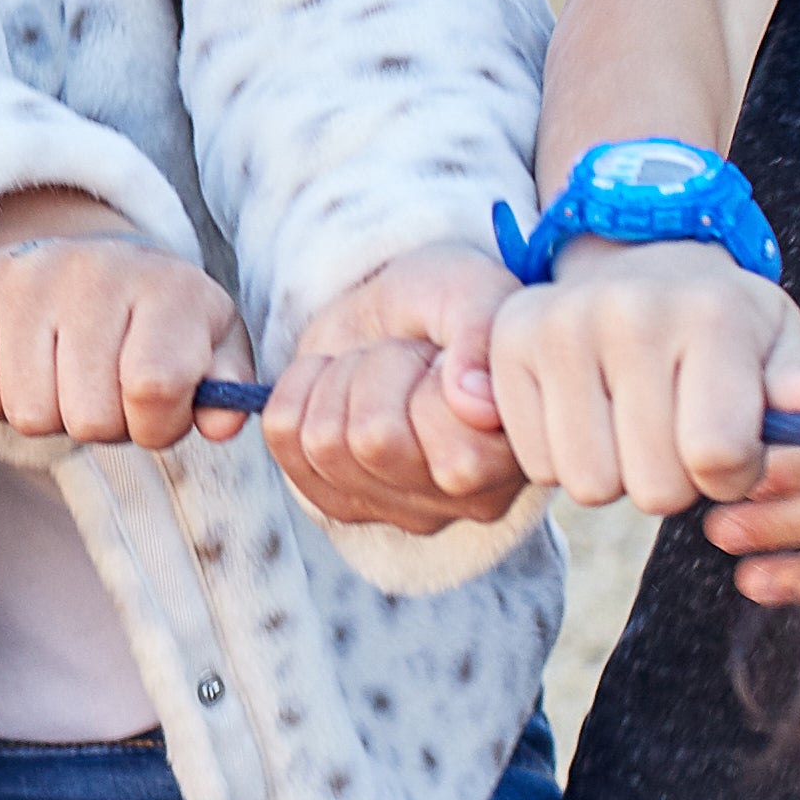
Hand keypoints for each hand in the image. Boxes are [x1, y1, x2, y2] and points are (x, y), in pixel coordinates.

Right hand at [0, 207, 250, 453]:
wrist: (90, 263)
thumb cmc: (158, 326)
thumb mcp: (211, 347)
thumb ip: (226, 387)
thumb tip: (222, 423)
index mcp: (167, 285)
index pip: (154, 386)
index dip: (156, 425)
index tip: (157, 410)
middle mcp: (94, 269)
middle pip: (87, 415)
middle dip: (102, 423)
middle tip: (106, 390)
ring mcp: (25, 275)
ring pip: (29, 414)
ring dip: (51, 414)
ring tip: (66, 376)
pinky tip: (21, 365)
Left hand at [264, 242, 529, 530]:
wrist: (405, 313)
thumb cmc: (450, 306)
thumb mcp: (475, 290)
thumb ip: (480, 334)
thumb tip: (472, 404)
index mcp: (516, 457)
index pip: (456, 455)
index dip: (432, 380)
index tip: (445, 356)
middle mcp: (465, 500)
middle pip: (376, 441)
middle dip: (379, 368)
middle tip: (406, 355)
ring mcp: (399, 509)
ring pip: (325, 441)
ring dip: (340, 378)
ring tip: (375, 367)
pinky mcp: (340, 500)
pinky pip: (284, 437)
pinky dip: (299, 388)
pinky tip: (339, 384)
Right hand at [459, 235, 799, 516]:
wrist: (639, 260)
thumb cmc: (722, 323)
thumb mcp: (778, 348)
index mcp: (711, 314)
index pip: (718, 458)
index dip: (733, 477)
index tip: (734, 451)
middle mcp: (629, 311)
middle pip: (654, 485)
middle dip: (676, 482)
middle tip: (678, 436)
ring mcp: (559, 325)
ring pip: (589, 484)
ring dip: (619, 476)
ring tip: (634, 427)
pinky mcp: (508, 344)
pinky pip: (537, 464)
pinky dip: (567, 459)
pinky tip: (591, 417)